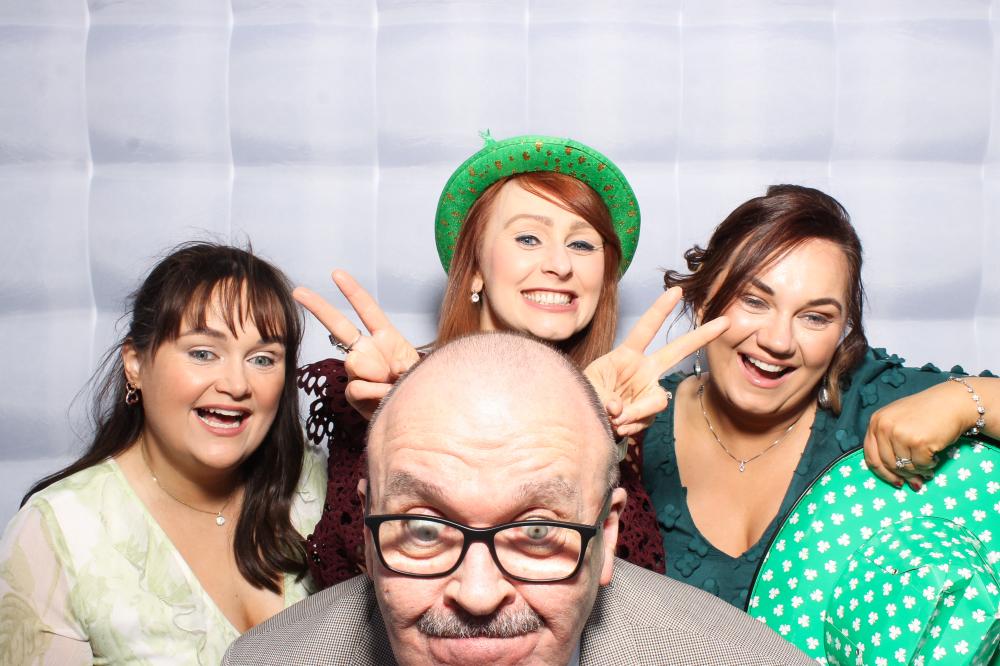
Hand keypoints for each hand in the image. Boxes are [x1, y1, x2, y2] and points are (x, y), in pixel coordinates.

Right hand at [294, 271, 418, 419]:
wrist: (414, 418)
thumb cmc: (419, 388)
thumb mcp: (418, 370)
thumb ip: (404, 366)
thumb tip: (385, 371)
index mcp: (386, 338)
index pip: (367, 310)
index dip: (352, 292)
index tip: (336, 274)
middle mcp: (368, 351)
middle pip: (339, 325)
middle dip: (318, 306)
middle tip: (299, 291)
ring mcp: (358, 372)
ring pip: (354, 362)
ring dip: (376, 375)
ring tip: (393, 386)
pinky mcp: (354, 393)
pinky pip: (357, 387)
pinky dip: (373, 393)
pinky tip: (384, 398)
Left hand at [584, 287, 729, 437]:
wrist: (584, 419)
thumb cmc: (584, 394)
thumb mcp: (589, 389)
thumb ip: (605, 397)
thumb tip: (620, 410)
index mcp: (626, 356)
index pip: (646, 329)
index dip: (660, 310)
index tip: (676, 290)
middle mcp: (643, 370)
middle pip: (676, 351)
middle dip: (701, 336)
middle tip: (724, 322)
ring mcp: (649, 391)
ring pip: (658, 400)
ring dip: (634, 413)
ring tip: (612, 418)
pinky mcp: (649, 413)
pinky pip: (646, 420)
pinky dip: (628, 426)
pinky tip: (616, 426)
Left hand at [863, 378, 986, 490]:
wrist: (952, 402)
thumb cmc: (926, 413)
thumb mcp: (898, 420)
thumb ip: (888, 441)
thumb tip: (889, 473)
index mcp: (876, 422)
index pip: (870, 456)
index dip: (882, 472)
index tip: (894, 481)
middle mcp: (884, 427)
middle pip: (887, 464)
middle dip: (902, 476)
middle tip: (915, 481)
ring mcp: (900, 434)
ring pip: (904, 467)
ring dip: (918, 471)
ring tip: (927, 465)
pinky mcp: (917, 441)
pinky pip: (920, 465)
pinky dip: (928, 466)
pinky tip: (934, 459)